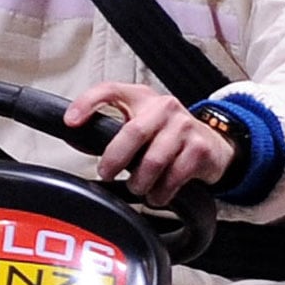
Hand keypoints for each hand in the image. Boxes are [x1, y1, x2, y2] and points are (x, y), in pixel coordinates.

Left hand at [67, 81, 232, 206]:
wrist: (214, 145)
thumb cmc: (169, 135)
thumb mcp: (141, 122)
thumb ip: (114, 129)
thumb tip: (79, 140)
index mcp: (142, 97)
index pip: (110, 90)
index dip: (87, 103)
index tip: (71, 121)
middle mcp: (164, 107)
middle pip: (133, 133)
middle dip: (114, 159)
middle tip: (106, 173)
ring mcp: (184, 126)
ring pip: (153, 162)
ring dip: (140, 183)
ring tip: (137, 187)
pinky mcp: (199, 148)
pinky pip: (172, 178)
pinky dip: (160, 194)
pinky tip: (157, 194)